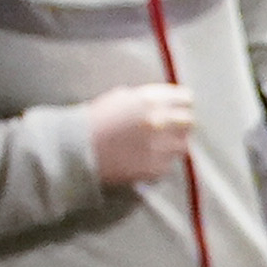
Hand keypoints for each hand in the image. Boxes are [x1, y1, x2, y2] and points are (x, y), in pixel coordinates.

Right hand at [83, 82, 197, 185]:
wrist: (77, 149)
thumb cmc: (96, 120)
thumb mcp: (121, 97)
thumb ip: (147, 99)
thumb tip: (167, 102)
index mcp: (150, 100)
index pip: (185, 99)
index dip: (182, 104)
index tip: (181, 108)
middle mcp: (159, 122)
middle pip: (188, 122)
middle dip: (181, 123)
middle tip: (172, 128)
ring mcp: (158, 147)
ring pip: (182, 145)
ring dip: (174, 143)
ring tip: (159, 145)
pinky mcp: (154, 168)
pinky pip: (169, 164)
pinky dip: (162, 161)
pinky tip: (147, 158)